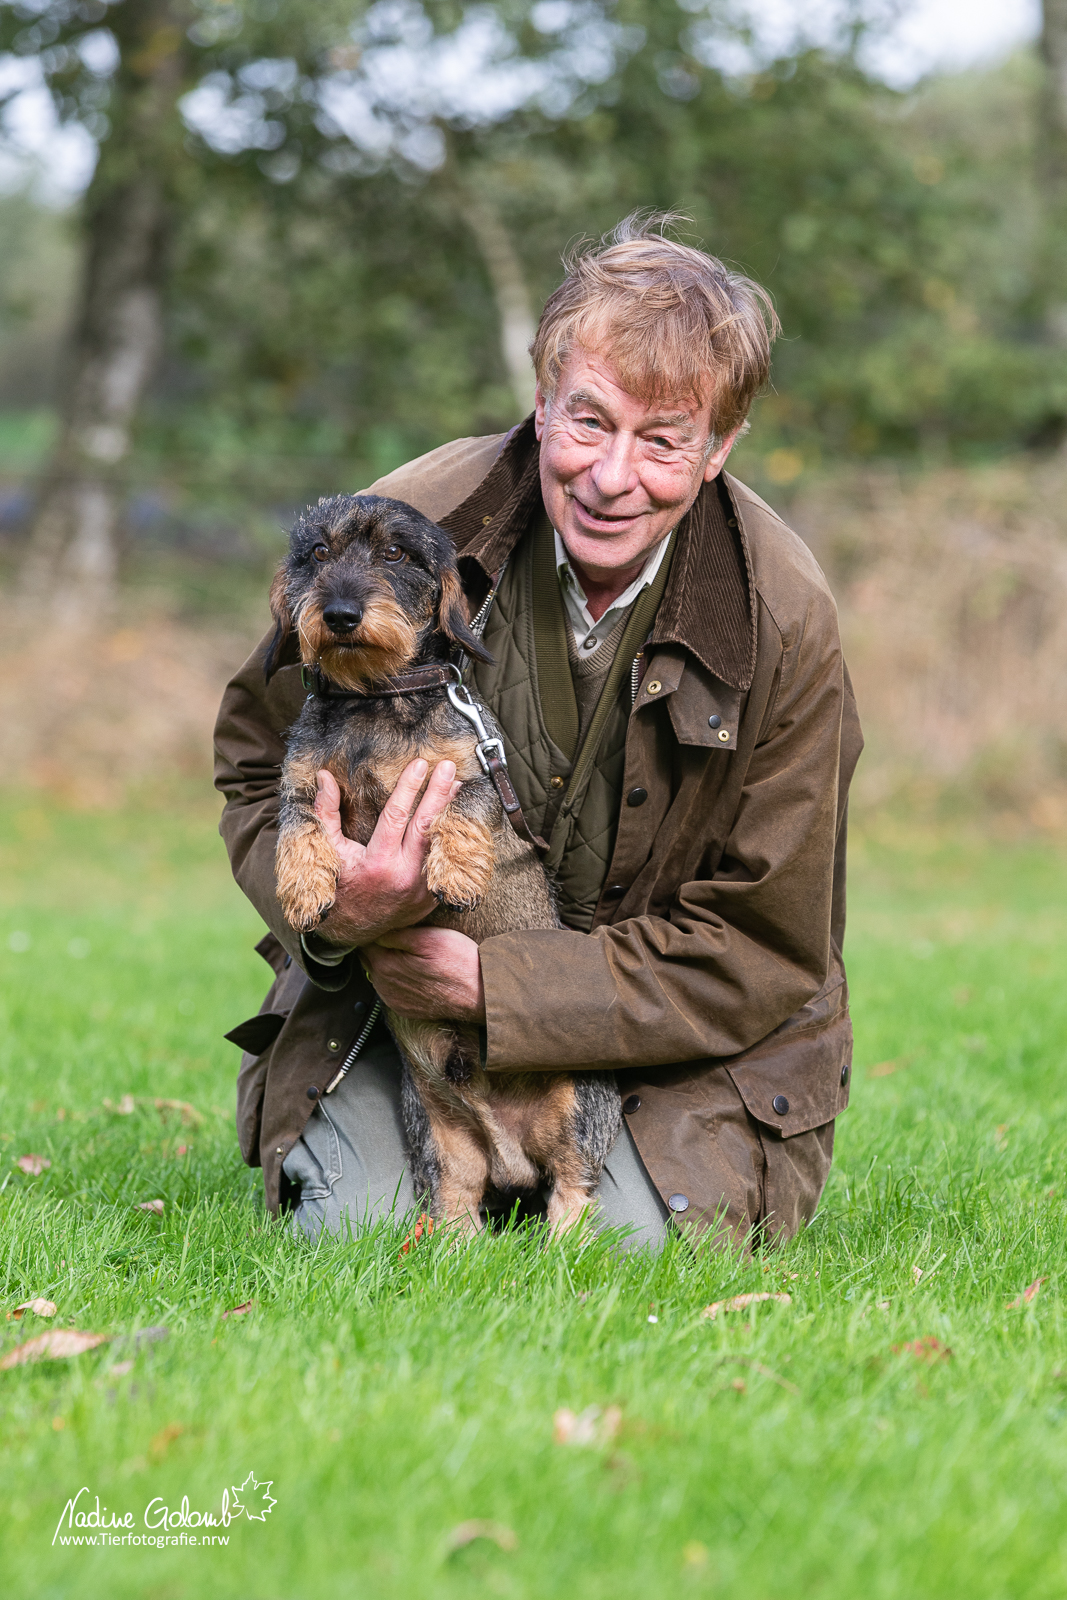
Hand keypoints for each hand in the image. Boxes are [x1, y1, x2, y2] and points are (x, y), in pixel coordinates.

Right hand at [312, 760, 460, 947]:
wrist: (349, 931)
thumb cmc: (337, 887)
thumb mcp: (328, 850)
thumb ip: (326, 813)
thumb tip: (324, 777)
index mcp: (378, 862)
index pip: (398, 816)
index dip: (409, 787)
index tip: (418, 764)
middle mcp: (404, 876)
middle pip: (426, 825)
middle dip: (438, 792)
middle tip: (448, 767)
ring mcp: (421, 889)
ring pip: (441, 844)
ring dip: (450, 813)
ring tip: (458, 786)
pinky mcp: (430, 899)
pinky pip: (446, 865)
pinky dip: (451, 840)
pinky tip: (455, 819)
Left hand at [363, 927, 485, 1023]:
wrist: (481, 993)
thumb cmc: (458, 961)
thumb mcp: (427, 937)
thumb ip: (394, 934)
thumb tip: (375, 930)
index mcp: (385, 966)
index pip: (365, 943)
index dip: (375, 930)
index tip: (388, 923)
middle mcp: (384, 987)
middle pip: (369, 959)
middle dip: (378, 947)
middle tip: (398, 934)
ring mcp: (394, 1001)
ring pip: (378, 975)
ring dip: (387, 963)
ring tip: (409, 952)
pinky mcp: (405, 1009)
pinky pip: (391, 990)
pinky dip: (396, 979)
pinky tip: (414, 971)